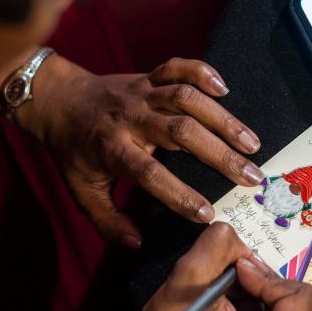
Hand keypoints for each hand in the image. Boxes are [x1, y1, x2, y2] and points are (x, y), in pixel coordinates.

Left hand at [24, 56, 264, 247]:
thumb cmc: (75, 151)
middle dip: (219, 155)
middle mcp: (130, 117)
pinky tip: (225, 89)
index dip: (179, 194)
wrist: (59, 100)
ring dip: (223, 119)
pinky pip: (177, 67)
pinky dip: (202, 72)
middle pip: (180, 132)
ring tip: (252, 143)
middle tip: (252, 177)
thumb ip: (107, 221)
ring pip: (187, 99)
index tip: (207, 214)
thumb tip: (137, 243)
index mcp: (111, 148)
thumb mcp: (81, 191)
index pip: (149, 173)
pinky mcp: (148, 76)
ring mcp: (141, 93)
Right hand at [127, 222, 311, 310]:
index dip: (266, 277)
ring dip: (271, 294)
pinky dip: (266, 305)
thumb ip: (219, 244)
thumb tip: (242, 239)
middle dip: (277, 286)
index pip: (301, 297)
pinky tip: (235, 307)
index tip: (233, 275)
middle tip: (241, 282)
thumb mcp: (188, 278)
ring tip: (234, 295)